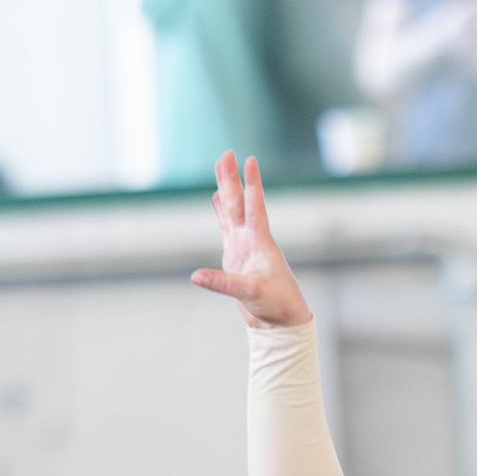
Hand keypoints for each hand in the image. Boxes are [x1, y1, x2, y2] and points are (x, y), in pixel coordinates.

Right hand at [190, 151, 310, 329]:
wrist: (280, 322)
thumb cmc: (276, 305)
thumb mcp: (250, 293)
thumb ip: (223, 283)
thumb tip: (196, 276)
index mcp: (260, 242)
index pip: (255, 206)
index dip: (251, 183)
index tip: (249, 159)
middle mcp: (252, 240)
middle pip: (239, 203)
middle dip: (232, 178)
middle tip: (226, 154)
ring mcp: (243, 247)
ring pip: (232, 212)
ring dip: (226, 190)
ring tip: (221, 168)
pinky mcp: (236, 257)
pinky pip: (226, 228)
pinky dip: (221, 213)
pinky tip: (218, 199)